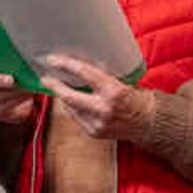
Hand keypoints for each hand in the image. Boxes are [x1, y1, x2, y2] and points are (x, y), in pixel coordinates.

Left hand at [39, 54, 154, 140]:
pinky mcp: (94, 133)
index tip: (53, 59)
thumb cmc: (135, 97)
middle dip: (55, 86)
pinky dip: (74, 109)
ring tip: (61, 88)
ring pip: (71, 108)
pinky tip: (75, 103)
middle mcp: (104, 109)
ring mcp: (97, 123)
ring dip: (65, 98)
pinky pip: (76, 118)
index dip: (66, 65)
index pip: (84, 74)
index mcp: (114, 91)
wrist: (146, 122)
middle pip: (70, 96)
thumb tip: (78, 65)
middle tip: (45, 78)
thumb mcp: (121, 80)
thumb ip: (102, 76)